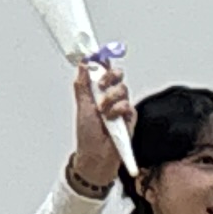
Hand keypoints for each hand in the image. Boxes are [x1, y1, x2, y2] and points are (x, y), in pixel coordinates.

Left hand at [71, 62, 131, 186]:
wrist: (96, 156)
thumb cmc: (87, 135)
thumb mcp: (82, 107)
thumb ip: (82, 85)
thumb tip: (82, 64)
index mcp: (97, 93)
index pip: (102, 72)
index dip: (102, 63)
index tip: (98, 57)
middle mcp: (110, 98)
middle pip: (116, 76)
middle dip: (110, 76)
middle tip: (101, 84)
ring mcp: (121, 107)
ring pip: (122, 89)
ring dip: (111, 98)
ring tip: (103, 111)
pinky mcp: (130, 117)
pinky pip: (127, 105)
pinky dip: (118, 110)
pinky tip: (112, 119)